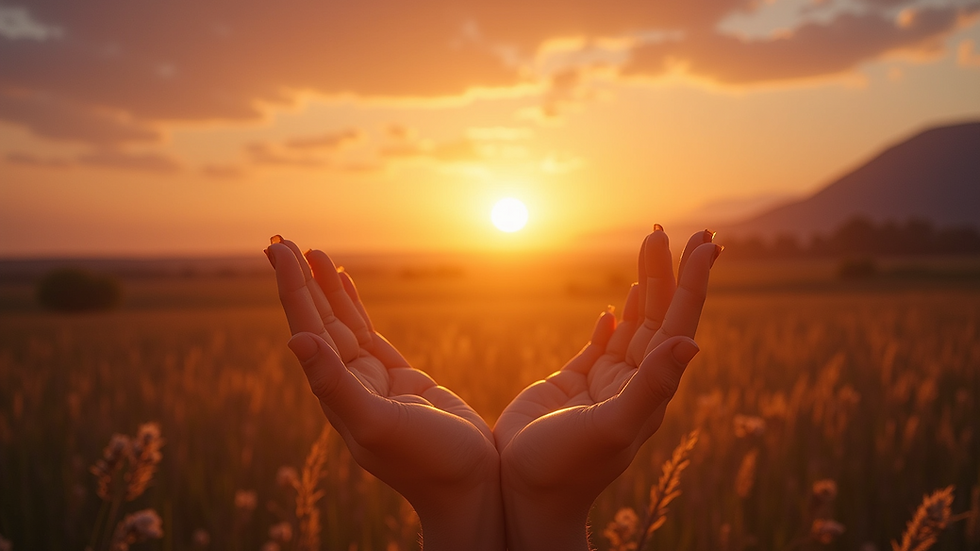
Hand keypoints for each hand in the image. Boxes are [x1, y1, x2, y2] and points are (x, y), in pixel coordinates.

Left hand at [265, 237, 503, 550]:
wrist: (470, 485)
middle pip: (317, 321)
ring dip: (325, 290)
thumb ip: (335, 384)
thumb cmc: (427, 460)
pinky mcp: (399, 380)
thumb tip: (295, 341)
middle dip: (299, 282)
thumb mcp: (377, 423)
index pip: (307, 328)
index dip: (292, 289)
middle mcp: (347, 384)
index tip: (277, 251)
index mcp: (336, 392)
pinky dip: (354, 308)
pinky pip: (368, 335)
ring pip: (342, 325)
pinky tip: (347, 287)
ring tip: (311, 253)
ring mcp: (372, 381)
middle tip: (279, 241)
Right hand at [493, 227, 719, 550]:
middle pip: (658, 313)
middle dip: (667, 270)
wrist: (524, 492)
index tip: (707, 244)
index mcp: (650, 387)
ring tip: (650, 246)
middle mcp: (634, 380)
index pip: (680, 322)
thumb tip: (691, 344)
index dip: (694, 283)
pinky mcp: (575, 383)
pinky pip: (601, 345)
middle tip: (670, 229)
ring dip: (643, 284)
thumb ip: (651, 386)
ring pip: (633, 323)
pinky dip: (613, 322)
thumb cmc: (568, 465)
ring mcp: (606, 382)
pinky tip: (618, 304)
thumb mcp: (613, 426)